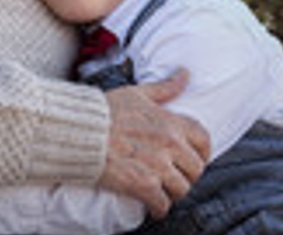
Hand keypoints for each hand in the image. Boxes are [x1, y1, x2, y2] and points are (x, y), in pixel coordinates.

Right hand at [99, 69, 209, 217]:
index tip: (194, 158)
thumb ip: (165, 87)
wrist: (79, 131)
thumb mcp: (137, 93)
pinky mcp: (142, 185)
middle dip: (187, 175)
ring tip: (163, 191)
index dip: (202, 152)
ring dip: (173, 192)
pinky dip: (159, 208)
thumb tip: (185, 74)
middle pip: (196, 169)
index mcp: (171, 122)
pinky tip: (153, 206)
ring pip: (182, 189)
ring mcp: (158, 166)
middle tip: (175, 177)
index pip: (204, 140)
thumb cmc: (104, 111)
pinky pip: (162, 204)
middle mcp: (170, 144)